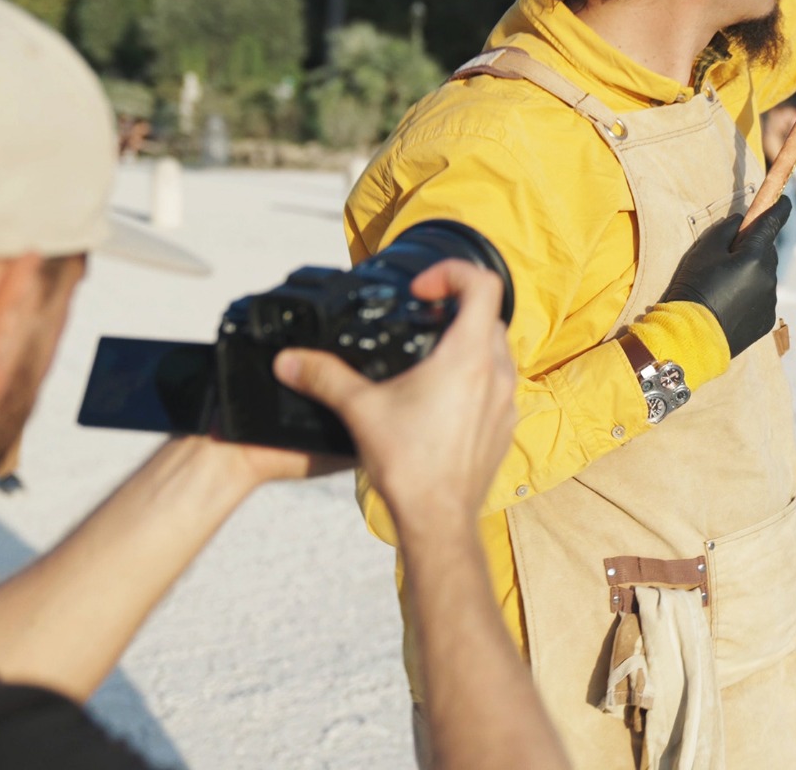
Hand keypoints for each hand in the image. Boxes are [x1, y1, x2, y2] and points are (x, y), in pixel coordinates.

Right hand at [272, 260, 516, 528]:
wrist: (439, 522)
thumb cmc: (410, 466)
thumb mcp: (360, 410)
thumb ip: (324, 377)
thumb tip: (289, 360)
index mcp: (468, 356)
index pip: (482, 284)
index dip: (452, 273)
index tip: (421, 291)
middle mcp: (497, 373)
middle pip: (489, 314)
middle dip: (455, 309)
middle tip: (420, 320)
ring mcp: (506, 401)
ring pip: (496, 350)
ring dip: (466, 343)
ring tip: (427, 358)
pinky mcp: (504, 426)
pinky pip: (497, 385)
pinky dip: (474, 377)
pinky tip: (439, 399)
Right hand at [660, 196, 790, 356]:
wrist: (693, 337)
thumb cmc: (695, 288)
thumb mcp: (704, 250)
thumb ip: (726, 230)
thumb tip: (741, 221)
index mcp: (756, 256)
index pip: (773, 222)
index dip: (780, 207)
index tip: (784, 199)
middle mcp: (769, 276)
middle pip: (766, 250)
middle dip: (753, 247)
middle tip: (729, 253)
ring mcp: (770, 300)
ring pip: (764, 275)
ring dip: (751, 272)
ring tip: (723, 285)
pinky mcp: (766, 320)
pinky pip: (761, 297)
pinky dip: (750, 294)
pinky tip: (729, 303)